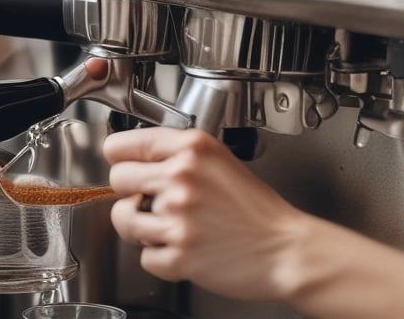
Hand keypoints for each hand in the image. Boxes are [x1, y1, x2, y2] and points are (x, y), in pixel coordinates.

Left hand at [104, 127, 307, 300]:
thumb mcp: (218, 160)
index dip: (121, 159)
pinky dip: (161, 258)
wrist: (287, 249)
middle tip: (153, 203)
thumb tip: (130, 158)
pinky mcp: (179, 255)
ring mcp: (178, 217)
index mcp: (192, 149)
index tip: (124, 165)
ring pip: (123, 220)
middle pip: (117, 180)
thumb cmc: (255, 209)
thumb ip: (176, 154)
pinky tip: (185, 249)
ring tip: (170, 227)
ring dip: (141, 228)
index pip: (121, 145)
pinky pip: (144, 256)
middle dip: (130, 193)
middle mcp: (182, 178)